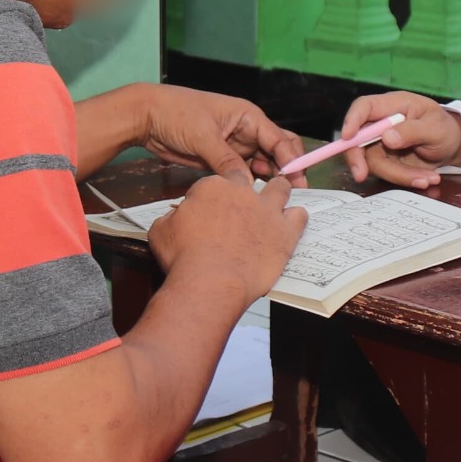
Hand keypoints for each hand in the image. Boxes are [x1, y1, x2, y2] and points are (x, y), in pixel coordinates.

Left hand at [139, 85, 306, 181]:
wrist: (146, 117)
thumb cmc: (176, 113)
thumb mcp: (203, 136)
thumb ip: (226, 160)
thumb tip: (246, 184)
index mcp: (248, 116)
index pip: (279, 139)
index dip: (292, 160)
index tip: (297, 181)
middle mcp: (246, 130)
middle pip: (277, 152)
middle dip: (286, 170)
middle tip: (291, 194)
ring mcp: (234, 146)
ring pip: (261, 164)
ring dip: (268, 180)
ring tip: (273, 200)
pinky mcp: (222, 159)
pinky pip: (242, 173)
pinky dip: (249, 184)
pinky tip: (253, 197)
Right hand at [149, 174, 308, 298]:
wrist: (210, 282)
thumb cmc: (182, 258)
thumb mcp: (161, 231)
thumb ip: (172, 218)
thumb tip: (176, 217)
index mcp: (213, 187)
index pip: (220, 180)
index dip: (219, 193)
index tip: (216, 208)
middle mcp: (243, 192)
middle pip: (251, 182)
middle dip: (248, 192)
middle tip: (242, 211)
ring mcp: (267, 211)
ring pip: (281, 188)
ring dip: (278, 194)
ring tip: (274, 207)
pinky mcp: (285, 233)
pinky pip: (300, 216)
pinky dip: (296, 219)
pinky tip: (289, 226)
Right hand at [340, 92, 460, 187]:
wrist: (453, 147)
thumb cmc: (445, 128)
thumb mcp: (436, 127)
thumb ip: (413, 131)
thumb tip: (387, 138)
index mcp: (393, 105)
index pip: (365, 106)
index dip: (352, 120)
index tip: (347, 137)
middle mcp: (382, 123)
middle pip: (358, 139)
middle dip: (358, 159)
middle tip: (361, 176)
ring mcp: (382, 143)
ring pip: (374, 162)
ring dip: (399, 175)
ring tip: (428, 178)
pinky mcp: (387, 161)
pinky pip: (387, 173)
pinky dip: (405, 179)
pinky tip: (426, 179)